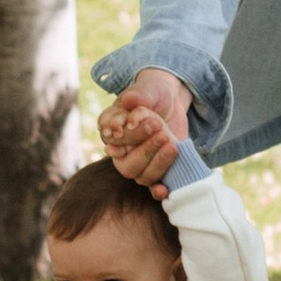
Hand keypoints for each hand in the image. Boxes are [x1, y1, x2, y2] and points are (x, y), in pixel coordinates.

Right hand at [101, 70, 191, 186]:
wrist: (172, 103)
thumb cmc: (154, 93)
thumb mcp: (148, 89)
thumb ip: (139, 95)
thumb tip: (129, 100)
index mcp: (112, 128)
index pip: (109, 135)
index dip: (118, 133)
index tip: (128, 124)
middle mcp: (121, 149)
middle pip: (124, 162)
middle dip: (143, 148)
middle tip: (159, 129)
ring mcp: (139, 161)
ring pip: (139, 175)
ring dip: (155, 163)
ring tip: (171, 145)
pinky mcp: (156, 169)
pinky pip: (152, 187)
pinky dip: (157, 190)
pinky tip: (165, 189)